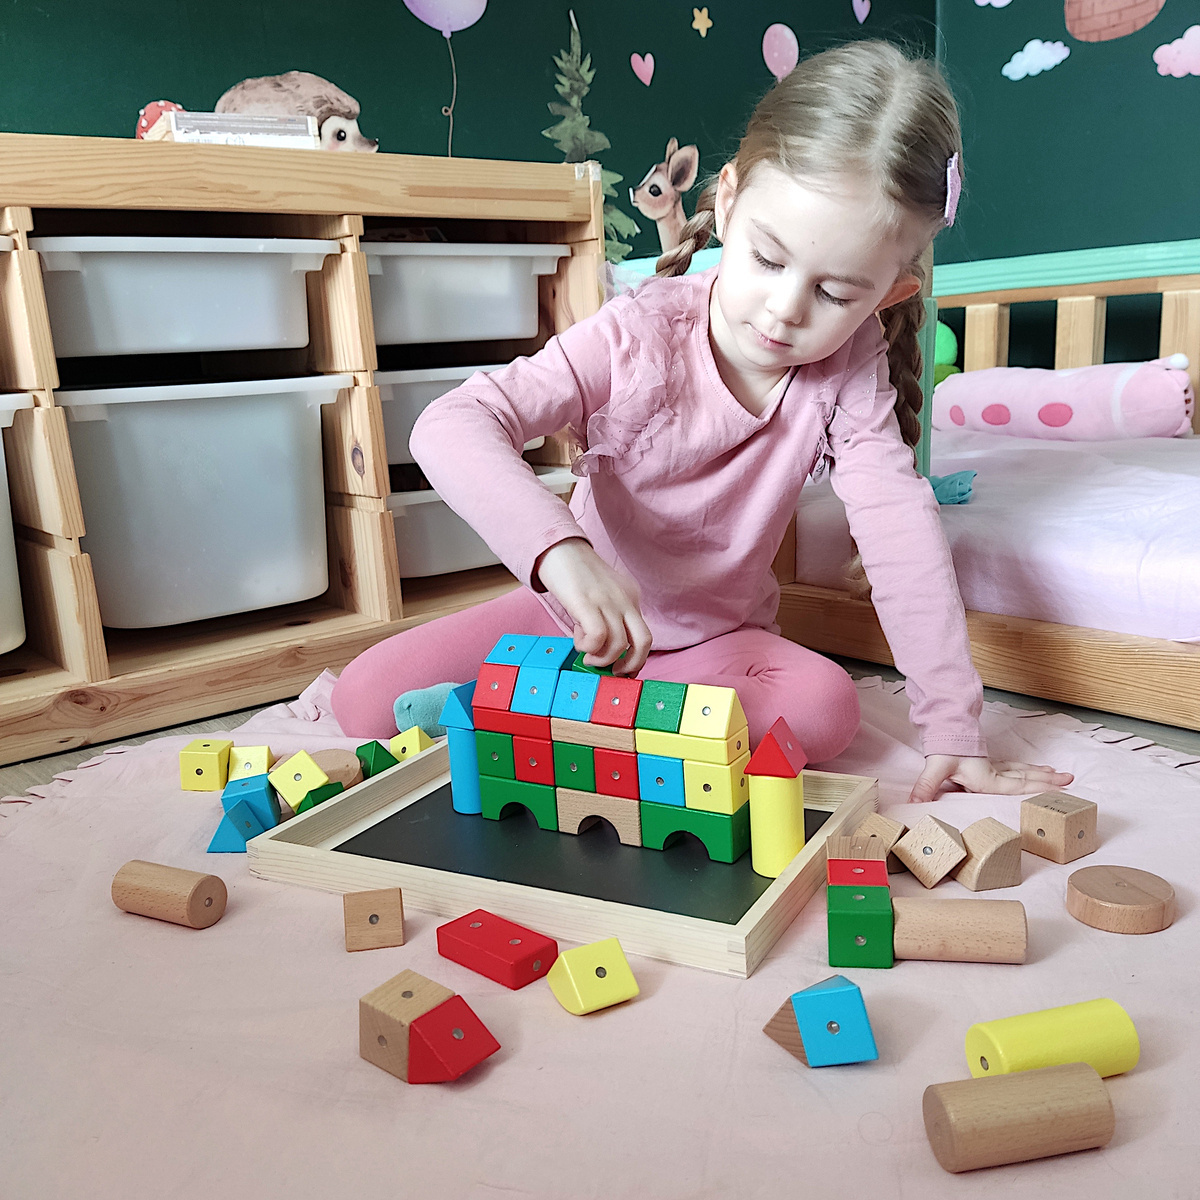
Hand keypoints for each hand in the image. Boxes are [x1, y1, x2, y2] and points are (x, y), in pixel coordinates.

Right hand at [533, 538, 652, 675]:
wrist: (558, 548)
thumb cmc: (576, 576)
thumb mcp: (601, 597)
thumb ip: (606, 619)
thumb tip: (602, 651)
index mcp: (631, 598)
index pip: (644, 636)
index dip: (636, 659)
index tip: (623, 670)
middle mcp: (625, 600)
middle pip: (644, 642)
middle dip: (631, 665)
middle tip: (613, 671)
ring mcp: (607, 600)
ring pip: (619, 644)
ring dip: (601, 658)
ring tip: (587, 654)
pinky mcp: (586, 601)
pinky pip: (598, 636)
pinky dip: (588, 647)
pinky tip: (579, 640)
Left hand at [908, 755, 1074, 803]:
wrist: (942, 726)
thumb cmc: (943, 747)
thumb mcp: (935, 767)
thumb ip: (926, 787)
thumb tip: (914, 803)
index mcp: (987, 778)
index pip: (1017, 786)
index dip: (1037, 788)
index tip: (1058, 788)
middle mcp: (994, 772)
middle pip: (1025, 776)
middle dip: (1047, 780)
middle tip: (1070, 779)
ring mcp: (993, 766)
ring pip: (1021, 770)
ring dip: (1040, 773)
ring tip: (1058, 774)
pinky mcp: (988, 762)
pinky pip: (1013, 767)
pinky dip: (1026, 769)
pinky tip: (1033, 769)